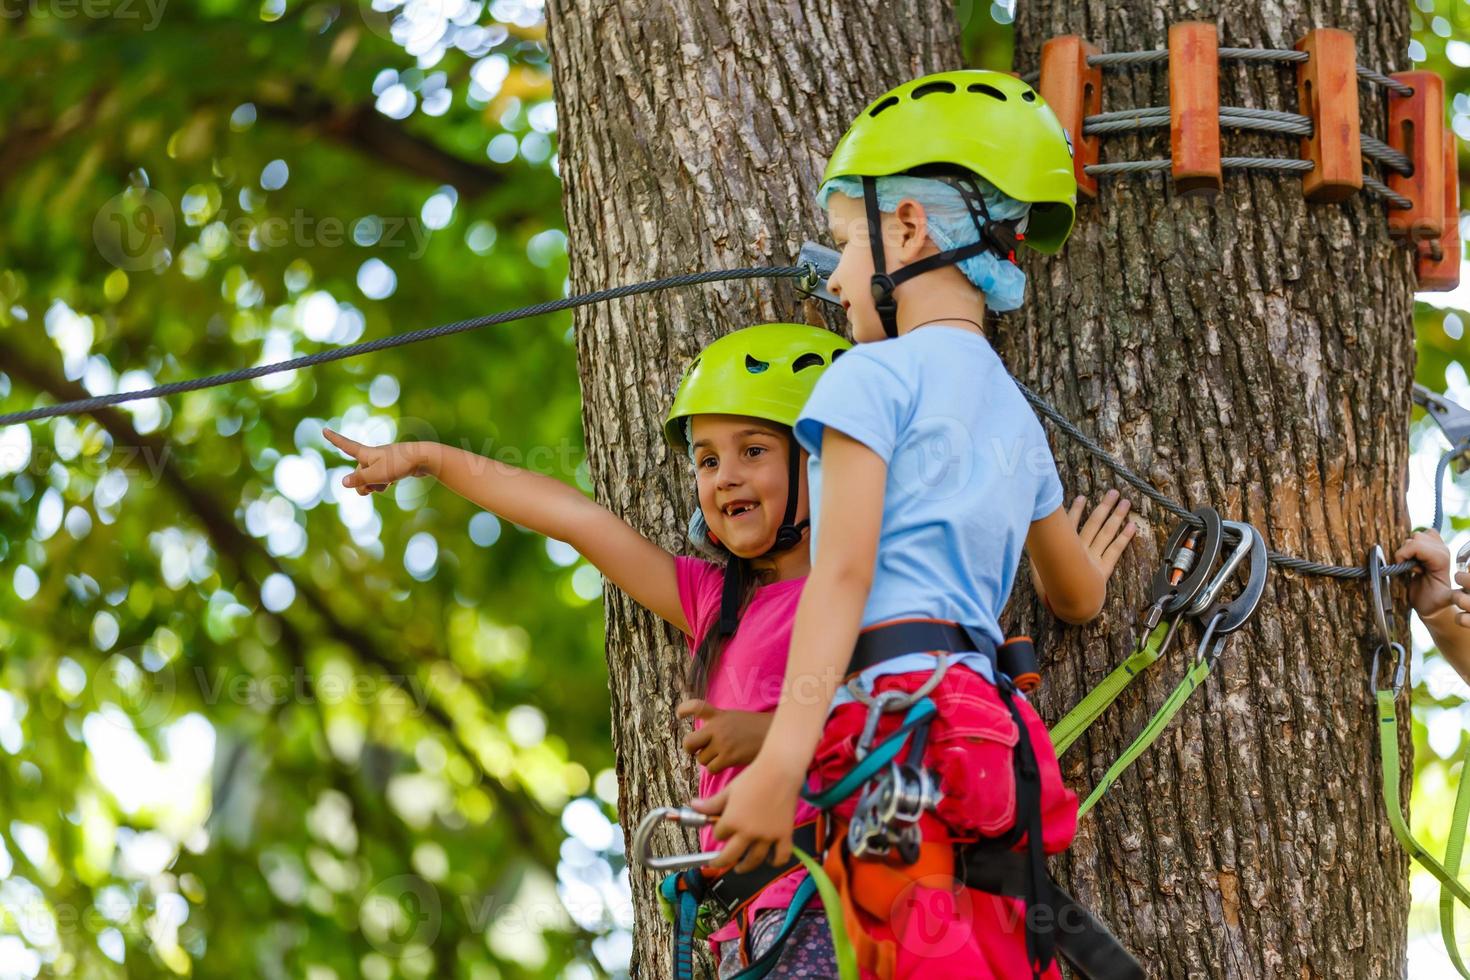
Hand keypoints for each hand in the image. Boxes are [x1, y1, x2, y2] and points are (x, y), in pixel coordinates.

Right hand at [324, 428, 431, 495]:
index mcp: (366, 454)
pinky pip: (381, 480)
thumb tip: (343, 482)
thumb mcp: (377, 475)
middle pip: (358, 474)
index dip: (334, 439)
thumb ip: (359, 479)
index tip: (324, 430)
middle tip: (375, 488)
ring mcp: (383, 461)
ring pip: (371, 479)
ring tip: (389, 483)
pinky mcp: (392, 467)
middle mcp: (373, 456)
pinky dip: (385, 484)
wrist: (425, 458)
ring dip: (376, 486)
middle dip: (363, 485)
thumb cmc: (400, 464)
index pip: (346, 446)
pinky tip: (394, 481)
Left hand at [677, 700, 772, 772]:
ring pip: (702, 759)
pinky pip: (712, 768)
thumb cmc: (758, 729)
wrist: (777, 736)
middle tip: (696, 751)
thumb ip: (721, 724)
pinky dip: (717, 769)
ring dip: (709, 760)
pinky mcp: (728, 756)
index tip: (679, 714)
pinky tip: (727, 764)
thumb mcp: (738, 718)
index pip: (697, 707)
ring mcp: (722, 742)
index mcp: (720, 715)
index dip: (685, 709)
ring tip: (723, 757)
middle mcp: (718, 727)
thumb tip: (706, 740)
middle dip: (690, 748)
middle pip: (689, 741)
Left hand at [690, 758, 802, 872]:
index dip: (719, 832)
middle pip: (731, 856)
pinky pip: (781, 856)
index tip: (721, 829)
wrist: (780, 770)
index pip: (719, 835)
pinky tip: (770, 860)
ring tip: (740, 867)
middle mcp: (748, 833)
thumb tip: (693, 806)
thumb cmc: (753, 777)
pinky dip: (775, 862)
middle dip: (721, 861)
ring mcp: (767, 836)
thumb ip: (711, 804)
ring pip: (754, 860)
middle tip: (716, 863)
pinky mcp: (784, 835)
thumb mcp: (729, 790)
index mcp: (732, 821)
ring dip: (745, 867)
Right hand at [1034, 490, 1137, 601]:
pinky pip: (1115, 550)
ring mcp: (1094, 559)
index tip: (1082, 497)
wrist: (1069, 607)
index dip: (1076, 510)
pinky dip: (1124, 538)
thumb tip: (1031, 541)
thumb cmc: (1053, 592)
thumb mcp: (1039, 569)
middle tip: (1113, 492)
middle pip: (1094, 524)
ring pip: (1107, 533)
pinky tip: (1131, 526)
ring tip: (1125, 502)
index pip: (1072, 524)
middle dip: (1104, 507)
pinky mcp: (1103, 570)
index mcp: (1065, 550)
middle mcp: (1082, 550)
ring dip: (1116, 516)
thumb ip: (1037, 556)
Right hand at [1396, 529, 1469, 625]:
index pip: (1416, 544)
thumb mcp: (1440, 599)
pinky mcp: (1431, 546)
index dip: (1403, 555)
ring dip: (1409, 549)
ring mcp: (1438, 546)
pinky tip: (1415, 557)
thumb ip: (1447, 594)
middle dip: (1407, 552)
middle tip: (1412, 568)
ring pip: (1416, 535)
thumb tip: (1446, 587)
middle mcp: (1442, 550)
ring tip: (1414, 564)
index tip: (1406, 569)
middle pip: (1416, 538)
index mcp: (1442, 560)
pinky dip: (1413, 544)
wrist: (1433, 604)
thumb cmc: (1432, 603)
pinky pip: (1420, 535)